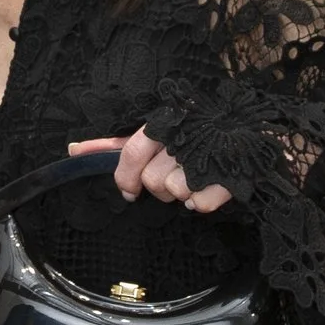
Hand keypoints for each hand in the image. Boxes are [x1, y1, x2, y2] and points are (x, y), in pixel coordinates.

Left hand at [70, 131, 231, 213]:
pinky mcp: (231, 174)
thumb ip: (116, 143)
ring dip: (181, 191)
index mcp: (164, 121)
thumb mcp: (154, 129)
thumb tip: (74, 150)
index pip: (130, 153)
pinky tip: (207, 188)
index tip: (129, 191)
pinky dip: (202, 201)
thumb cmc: (195, 127)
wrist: (250, 121)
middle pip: (152, 180)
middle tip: (172, 174)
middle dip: (159, 184)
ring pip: (175, 191)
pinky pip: (202, 203)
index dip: (125, 178)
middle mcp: (183, 135)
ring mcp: (208, 154)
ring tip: (193, 177)